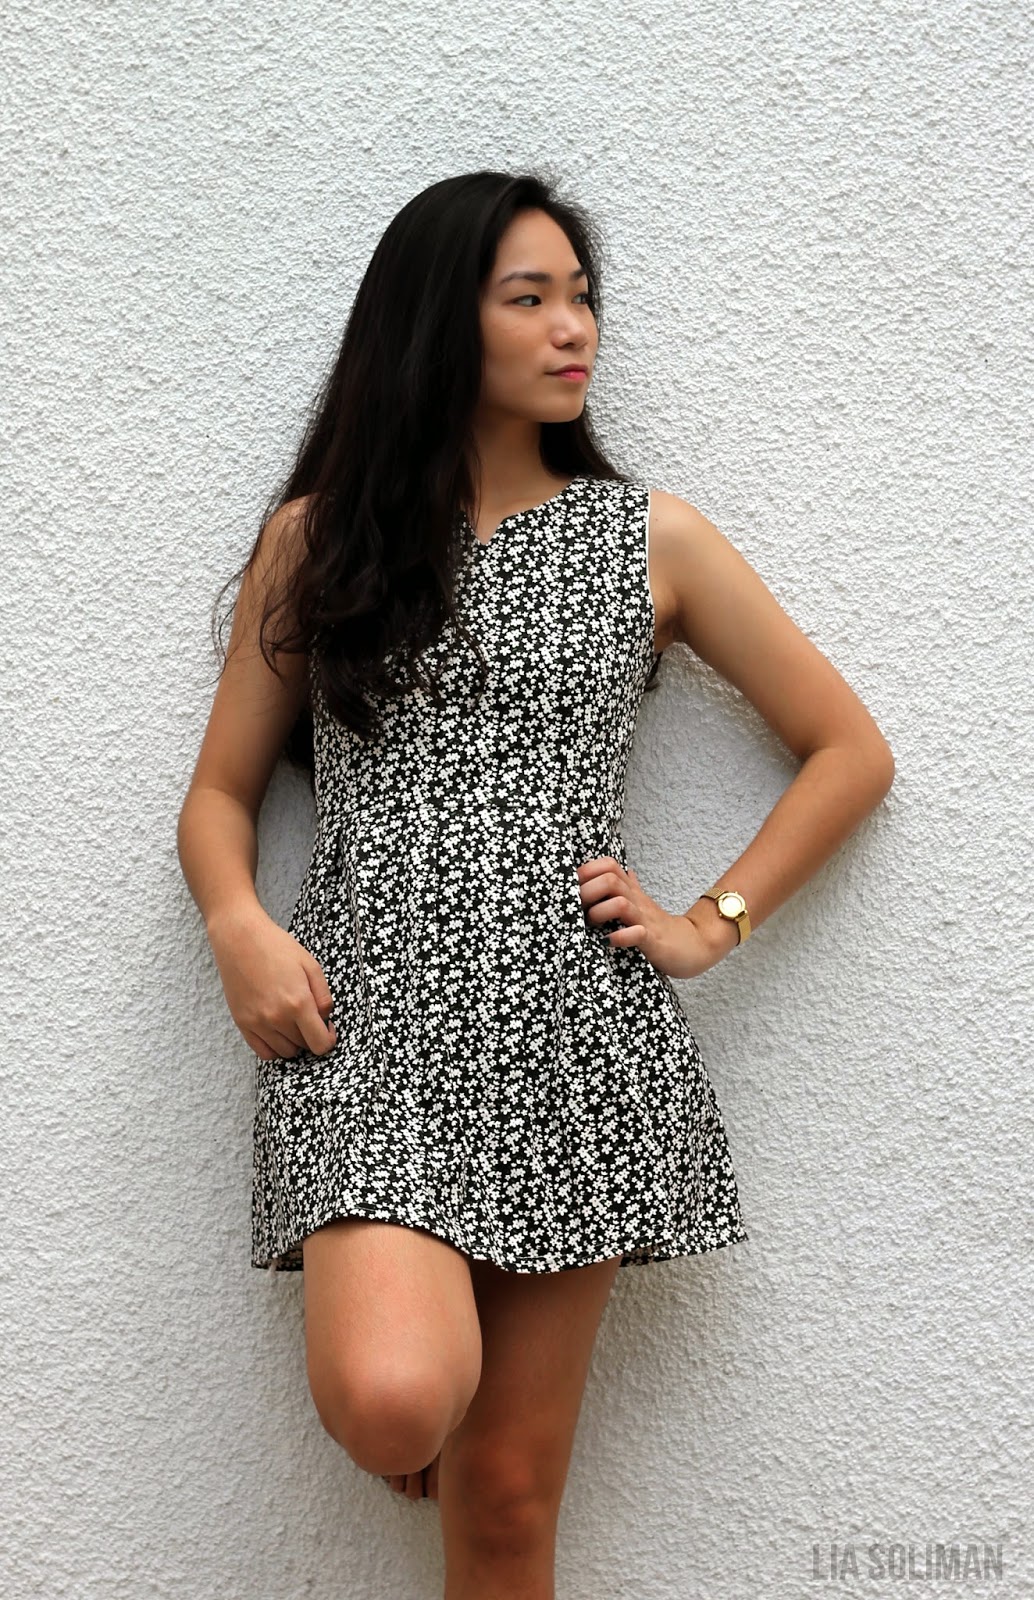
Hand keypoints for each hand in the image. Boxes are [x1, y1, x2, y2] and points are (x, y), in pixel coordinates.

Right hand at [206, 901, 336, 1061]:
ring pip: (285, 1052)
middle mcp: (277, 1018)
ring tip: (293, 1021)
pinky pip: (263, 1052)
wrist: (240, 938)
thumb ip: (324, 996)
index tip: (328, 1027)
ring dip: (294, 1042)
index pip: (320, 1044)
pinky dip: (275, 1047)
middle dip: (311, 1035)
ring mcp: (257, 1023)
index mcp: (298, 1003)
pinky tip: (279, 1031)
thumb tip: (325, 1019)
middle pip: (303, 1047)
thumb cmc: (277, 947)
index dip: (329, 1039)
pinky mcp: (242, 1023)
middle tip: (309, 1016)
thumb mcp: (311, 965)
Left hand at [576, 856, 737, 978]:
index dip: (587, 871)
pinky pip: (636, 933)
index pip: (608, 865)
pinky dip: (619, 937)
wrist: (695, 946)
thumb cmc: (663, 928)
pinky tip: (609, 941)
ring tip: (593, 924)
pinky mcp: (653, 941)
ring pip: (620, 903)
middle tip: (578, 909)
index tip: (573, 888)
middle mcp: (637, 902)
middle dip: (586, 892)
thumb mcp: (644, 904)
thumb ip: (632, 887)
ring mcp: (645, 920)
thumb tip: (625, 870)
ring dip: (599, 912)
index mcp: (631, 892)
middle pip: (609, 880)